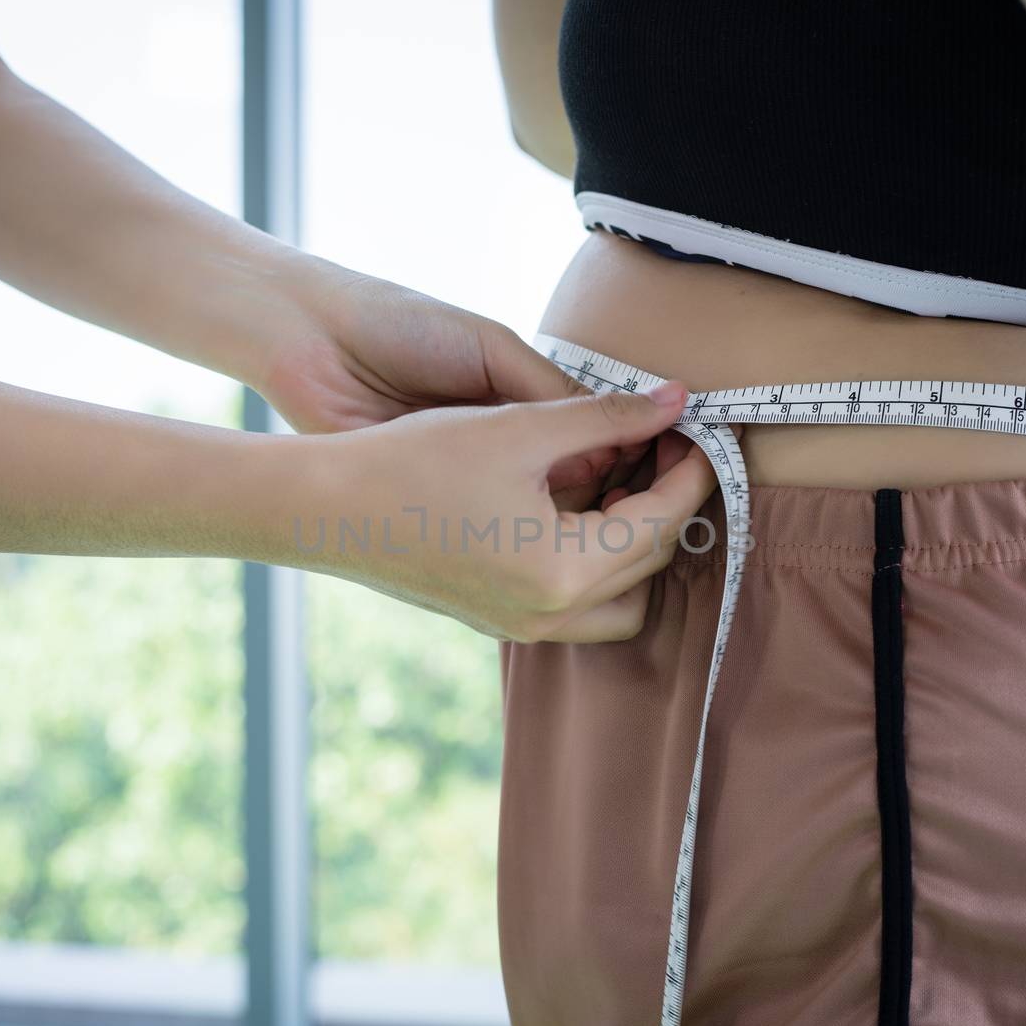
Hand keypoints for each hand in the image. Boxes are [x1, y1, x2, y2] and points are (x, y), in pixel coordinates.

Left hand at [238, 253, 652, 505]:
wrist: (317, 342)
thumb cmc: (403, 329)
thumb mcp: (494, 349)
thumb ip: (554, 392)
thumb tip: (624, 437)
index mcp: (520, 409)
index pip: (595, 444)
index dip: (628, 454)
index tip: (666, 462)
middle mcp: (501, 455)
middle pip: (577, 491)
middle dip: (611, 495)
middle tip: (640, 502)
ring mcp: (470, 488)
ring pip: (541, 523)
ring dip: (571, 522)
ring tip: (602, 524)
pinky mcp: (435, 510)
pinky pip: (495, 536)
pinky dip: (524, 536)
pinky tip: (544, 538)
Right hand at [289, 380, 718, 642]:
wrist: (326, 508)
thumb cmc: (415, 462)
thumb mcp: (520, 429)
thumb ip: (608, 416)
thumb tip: (677, 399)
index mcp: (565, 570)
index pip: (664, 520)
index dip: (691, 469)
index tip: (699, 427)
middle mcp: (552, 614)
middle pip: (651, 562)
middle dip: (668, 501)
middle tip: (662, 443)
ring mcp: (524, 626)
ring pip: (622, 597)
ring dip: (636, 541)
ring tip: (620, 478)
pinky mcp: (499, 620)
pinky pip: (579, 604)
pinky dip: (597, 560)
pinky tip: (575, 504)